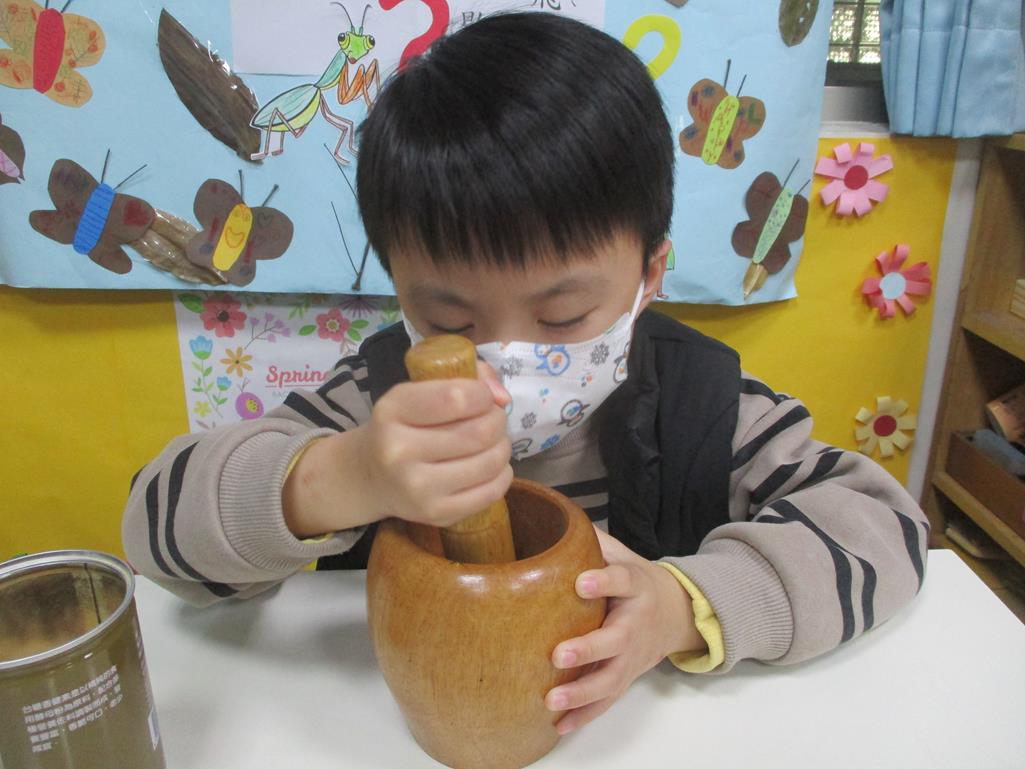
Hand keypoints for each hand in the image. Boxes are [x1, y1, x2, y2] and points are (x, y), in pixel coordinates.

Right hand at [283, 365, 511, 536]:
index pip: (457, 398)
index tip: (483, 397)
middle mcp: (399, 452)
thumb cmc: (402, 425)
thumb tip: (503, 397)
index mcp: (393, 411)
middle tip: (493, 420)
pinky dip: (502, 474)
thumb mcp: (418, 390)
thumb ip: (465, 379)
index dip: (483, 395)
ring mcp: (417, 488)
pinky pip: (491, 492)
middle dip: (497, 421)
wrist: (369, 475)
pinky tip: (490, 465)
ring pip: (490, 462)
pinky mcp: (436, 514)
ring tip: (492, 442)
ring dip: (502, 446)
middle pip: (479, 432)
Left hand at [545, 527, 706, 734]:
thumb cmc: (635, 581)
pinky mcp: (626, 677)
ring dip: (582, 693)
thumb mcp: (622, 554)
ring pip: (611, 678)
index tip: (582, 582)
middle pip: (616, 639)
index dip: (604, 581)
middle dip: (589, 649)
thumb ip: (591, 539)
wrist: (677, 612)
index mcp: (635, 586)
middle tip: (559, 654)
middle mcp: (635, 623)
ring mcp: (632, 655)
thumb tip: (553, 515)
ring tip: (551, 700)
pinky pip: (606, 700)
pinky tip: (559, 726)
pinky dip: (585, 715)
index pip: (622, 580)